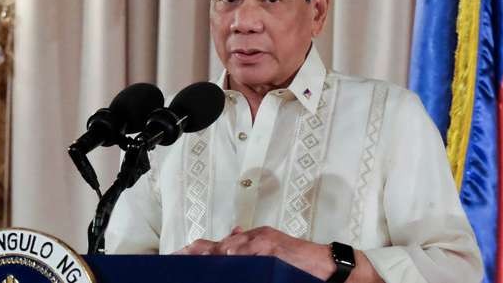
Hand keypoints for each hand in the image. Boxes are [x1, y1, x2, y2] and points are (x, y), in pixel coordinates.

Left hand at [174, 226, 383, 282]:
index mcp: (251, 240)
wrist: (324, 264)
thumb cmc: (298, 261)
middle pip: (218, 245)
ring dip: (211, 253)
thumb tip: (230, 245)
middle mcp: (254, 238)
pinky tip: (224, 256)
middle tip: (177, 257)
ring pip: (229, 248)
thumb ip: (251, 249)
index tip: (179, 256)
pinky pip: (249, 251)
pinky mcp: (272, 247)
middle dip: (196, 252)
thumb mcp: (271, 251)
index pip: (218, 245)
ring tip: (192, 257)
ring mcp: (262, 242)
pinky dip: (236, 253)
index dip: (197, 251)